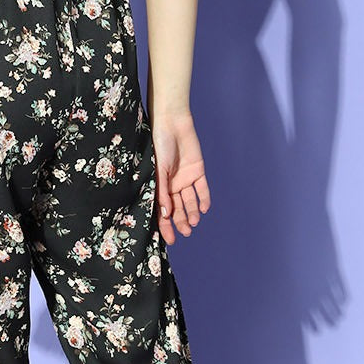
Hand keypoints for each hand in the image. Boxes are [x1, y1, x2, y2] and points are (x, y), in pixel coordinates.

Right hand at [152, 114, 210, 245]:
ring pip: (190, 201)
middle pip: (177, 208)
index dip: (165, 226)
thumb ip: (162, 192)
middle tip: (186, 233)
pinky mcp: (197, 171)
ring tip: (194, 222)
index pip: (162, 210)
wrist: (172, 124)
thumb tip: (165, 215)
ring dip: (192, 212)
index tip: (171, 240)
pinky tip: (205, 209)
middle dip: (181, 222)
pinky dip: (204, 199)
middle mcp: (171, 184)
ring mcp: (184, 178)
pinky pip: (202, 188)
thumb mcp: (158, 171)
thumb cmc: (158, 145)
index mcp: (158, 185)